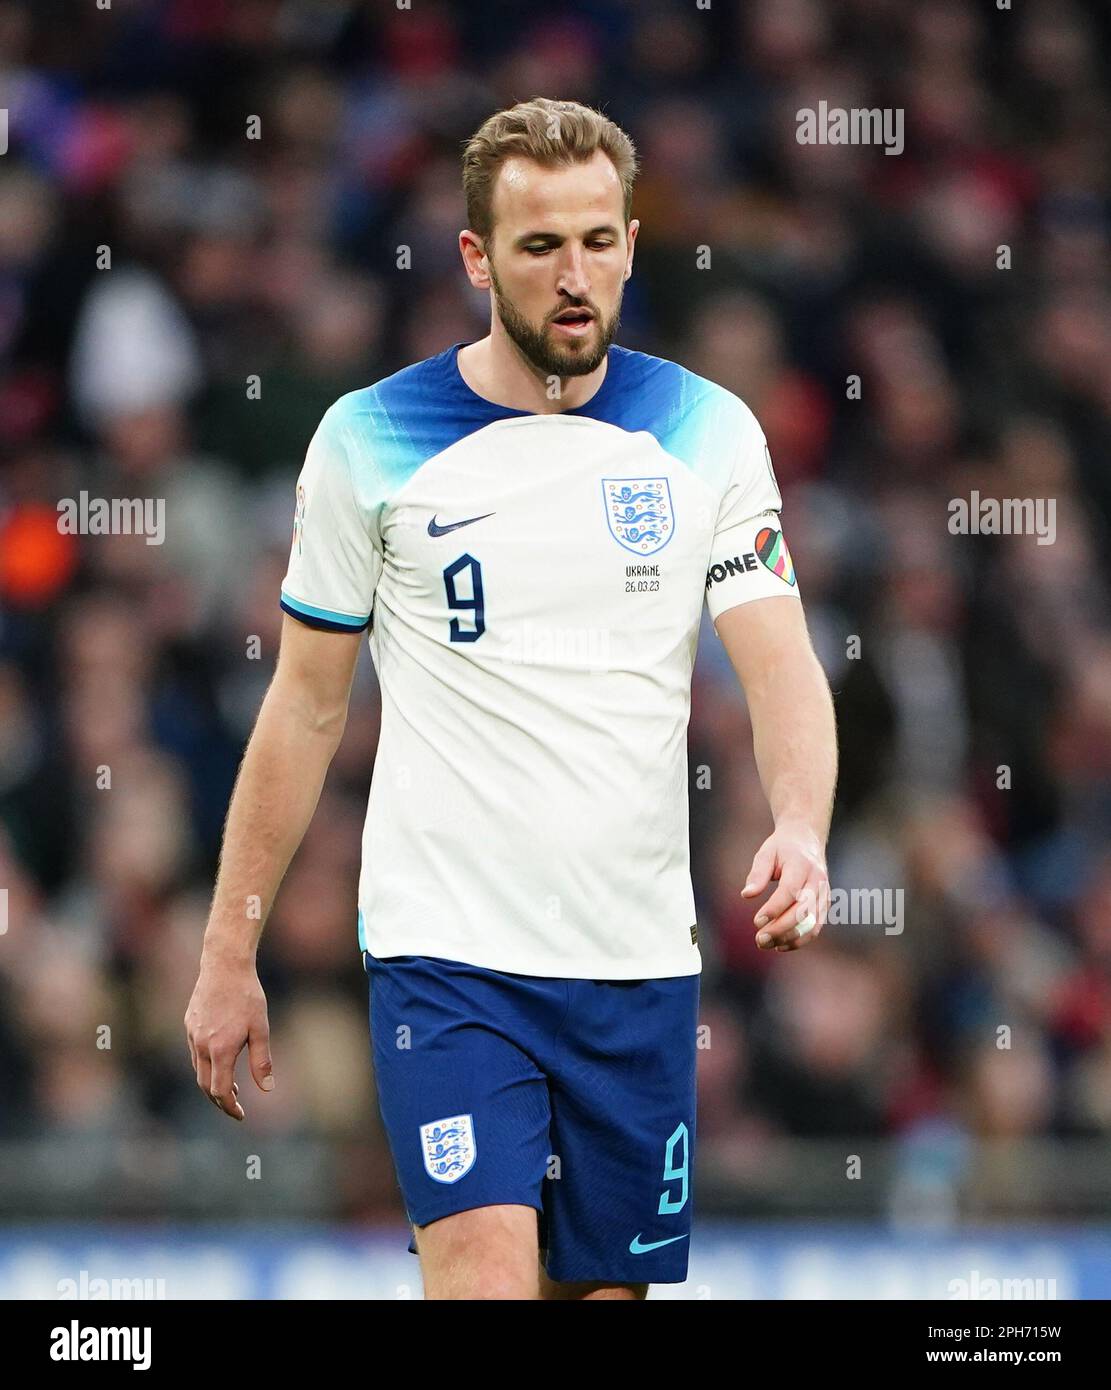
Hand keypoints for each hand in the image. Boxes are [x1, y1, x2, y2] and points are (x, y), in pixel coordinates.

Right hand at [184, 951, 273, 1120]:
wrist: (224, 965)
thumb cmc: (247, 996)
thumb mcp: (261, 1028)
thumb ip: (262, 1061)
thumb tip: (267, 1089)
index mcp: (220, 1050)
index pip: (220, 1091)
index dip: (230, 1107)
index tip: (241, 1115)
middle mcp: (202, 1046)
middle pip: (206, 1085)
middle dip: (220, 1101)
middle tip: (235, 1107)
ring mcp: (192, 1035)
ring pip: (199, 1070)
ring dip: (213, 1083)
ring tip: (232, 1087)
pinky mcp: (189, 1024)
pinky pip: (195, 1053)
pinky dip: (206, 1065)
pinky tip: (220, 1060)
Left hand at [741, 822, 828, 951]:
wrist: (807, 839)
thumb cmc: (783, 848)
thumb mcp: (766, 852)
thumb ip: (757, 873)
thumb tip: (747, 895)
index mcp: (802, 865)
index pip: (789, 891)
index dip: (774, 909)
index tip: (756, 921)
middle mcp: (817, 881)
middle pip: (803, 911)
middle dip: (780, 928)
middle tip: (759, 939)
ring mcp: (824, 894)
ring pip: (812, 923)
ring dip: (789, 938)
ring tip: (766, 944)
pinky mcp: (825, 904)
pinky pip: (816, 927)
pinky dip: (800, 940)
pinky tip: (780, 946)